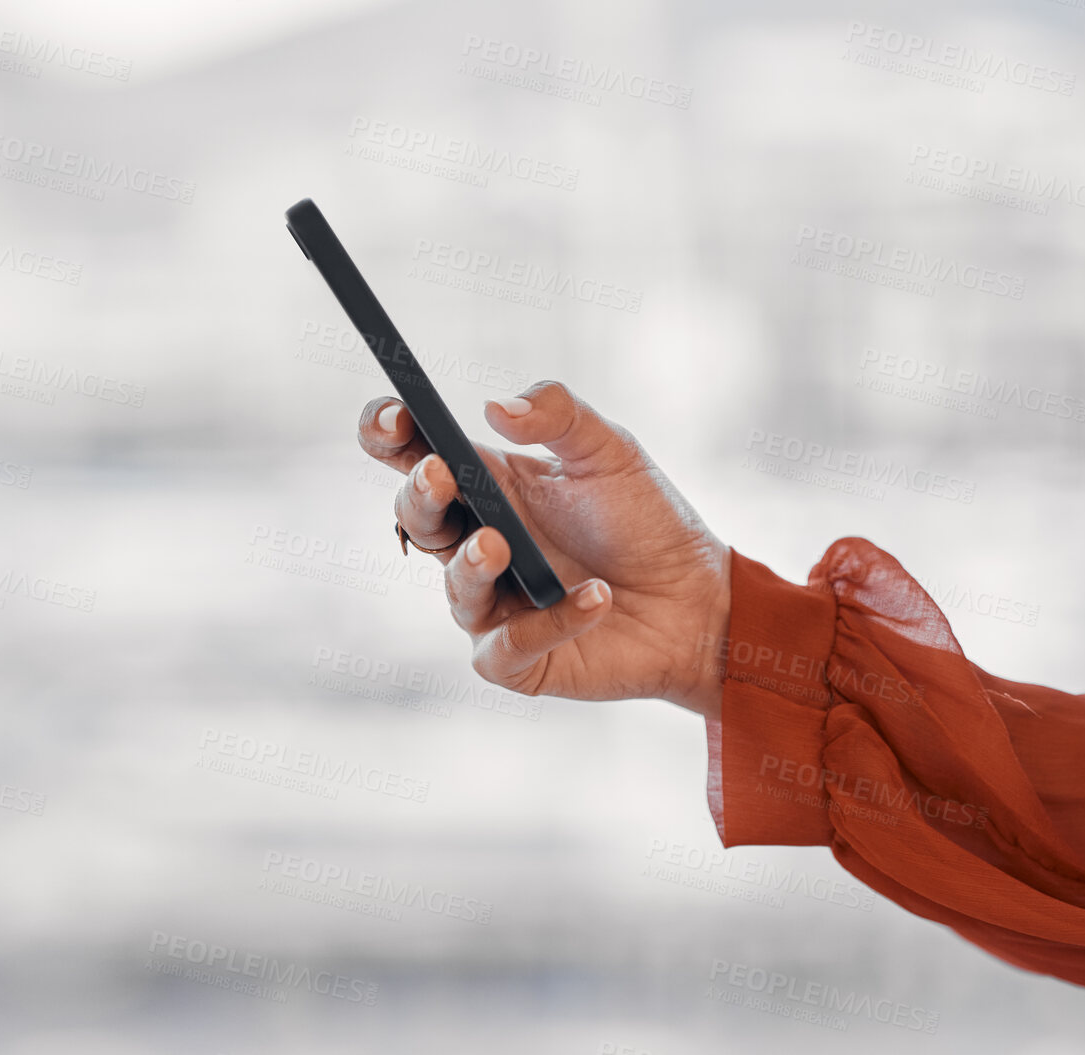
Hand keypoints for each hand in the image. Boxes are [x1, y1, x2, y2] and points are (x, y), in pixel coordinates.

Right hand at [358, 380, 731, 715]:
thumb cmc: (643, 521)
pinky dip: (549, 623)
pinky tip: (596, 597)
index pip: (413, 454)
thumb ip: (559, 415)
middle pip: (417, 518)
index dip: (387, 433)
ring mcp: (492, 605)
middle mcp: (477, 543)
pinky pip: (508, 646)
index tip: (394, 417)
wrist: (697, 599)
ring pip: (455, 588)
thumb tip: (496, 407)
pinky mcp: (516, 660)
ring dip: (470, 565)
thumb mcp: (610, 451)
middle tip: (440, 474)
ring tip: (499, 545)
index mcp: (486, 485)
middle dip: (418, 496)